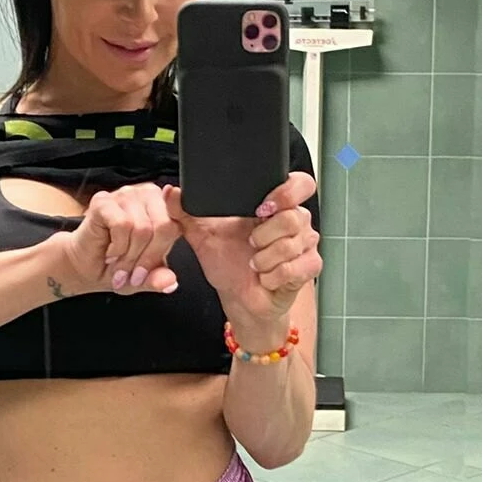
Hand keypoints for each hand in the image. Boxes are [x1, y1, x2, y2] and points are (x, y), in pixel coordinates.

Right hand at [55, 183, 180, 296]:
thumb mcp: (144, 278)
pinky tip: (110, 252)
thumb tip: (171, 283)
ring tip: (119, 263)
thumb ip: (159, 277)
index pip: (178, 224)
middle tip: (133, 276)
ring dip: (129, 256)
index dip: (165, 249)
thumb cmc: (117, 265)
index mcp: (165, 209)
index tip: (149, 267)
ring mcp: (126, 195)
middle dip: (147, 258)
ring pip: (142, 228)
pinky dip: (117, 246)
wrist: (86, 266)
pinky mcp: (104, 200)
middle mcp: (148, 196)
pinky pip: (122, 225)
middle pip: (163, 227)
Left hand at [165, 172, 321, 345]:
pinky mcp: (310, 267)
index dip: (287, 192)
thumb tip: (171, 193)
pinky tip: (266, 277)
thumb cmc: (228, 262)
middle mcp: (296, 220)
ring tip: (255, 263)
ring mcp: (306, 244)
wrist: (239, 297)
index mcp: (275, 204)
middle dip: (264, 234)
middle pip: (294, 216)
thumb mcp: (202, 234)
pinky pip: (294, 268)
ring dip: (264, 259)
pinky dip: (272, 276)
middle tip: (250, 243)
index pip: (299, 184)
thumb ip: (185, 210)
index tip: (261, 209)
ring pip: (290, 244)